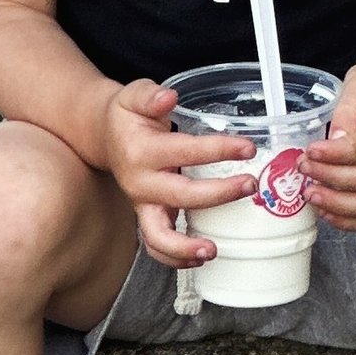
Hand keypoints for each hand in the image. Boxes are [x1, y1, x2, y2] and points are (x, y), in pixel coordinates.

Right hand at [98, 78, 253, 269]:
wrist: (105, 136)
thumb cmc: (128, 116)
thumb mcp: (135, 96)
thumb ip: (151, 95)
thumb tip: (168, 97)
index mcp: (142, 151)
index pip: (186, 151)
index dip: (219, 149)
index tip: (248, 149)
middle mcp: (141, 182)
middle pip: (180, 195)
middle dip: (218, 194)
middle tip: (250, 186)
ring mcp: (142, 204)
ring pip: (157, 235)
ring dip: (184, 247)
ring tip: (213, 250)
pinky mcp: (147, 216)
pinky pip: (156, 245)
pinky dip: (175, 258)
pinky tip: (201, 258)